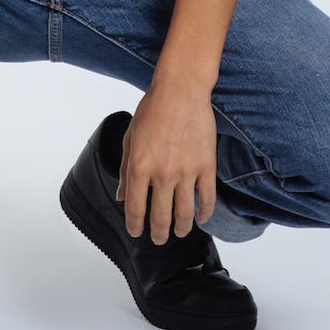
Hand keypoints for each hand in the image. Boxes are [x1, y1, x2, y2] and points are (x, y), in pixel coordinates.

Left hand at [116, 80, 217, 244]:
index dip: (135, 226)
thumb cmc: (152, 110)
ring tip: (180, 232)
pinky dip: (205, 212)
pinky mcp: (206, 166)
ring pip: (185, 213)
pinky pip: (207, 198)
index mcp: (139, 166)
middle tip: (159, 238)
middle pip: (160, 217)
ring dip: (181, 228)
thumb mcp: (130, 139)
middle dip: (158, 233)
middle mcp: (162, 173)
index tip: (136, 232)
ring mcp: (186, 171)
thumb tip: (122, 196)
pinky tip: (202, 217)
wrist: (180, 91)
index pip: (136, 208)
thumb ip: (125, 170)